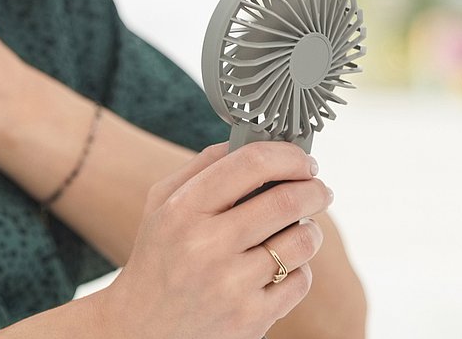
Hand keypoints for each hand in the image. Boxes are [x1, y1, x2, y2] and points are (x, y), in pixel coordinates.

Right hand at [99, 141, 333, 338]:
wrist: (141, 328)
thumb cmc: (159, 258)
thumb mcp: (161, 204)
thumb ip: (202, 166)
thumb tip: (251, 141)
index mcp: (184, 209)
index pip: (250, 164)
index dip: (288, 155)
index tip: (304, 161)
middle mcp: (206, 245)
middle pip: (286, 201)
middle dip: (315, 190)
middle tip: (320, 190)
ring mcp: (230, 285)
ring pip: (301, 242)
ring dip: (311, 230)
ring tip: (301, 230)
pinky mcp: (250, 318)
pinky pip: (300, 281)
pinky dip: (299, 269)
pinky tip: (282, 267)